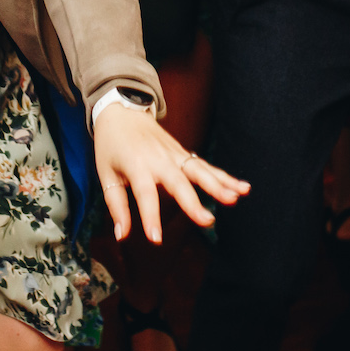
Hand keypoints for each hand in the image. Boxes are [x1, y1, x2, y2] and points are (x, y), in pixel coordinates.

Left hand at [93, 104, 248, 243]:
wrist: (122, 111)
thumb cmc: (111, 146)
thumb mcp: (106, 175)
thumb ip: (117, 206)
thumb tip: (122, 235)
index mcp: (136, 165)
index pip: (145, 194)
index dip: (150, 217)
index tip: (156, 239)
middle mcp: (159, 159)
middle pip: (179, 182)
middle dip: (194, 202)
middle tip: (208, 221)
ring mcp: (175, 155)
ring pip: (200, 171)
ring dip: (219, 185)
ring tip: (235, 198)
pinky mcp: (184, 154)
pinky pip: (207, 167)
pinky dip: (225, 177)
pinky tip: (243, 188)